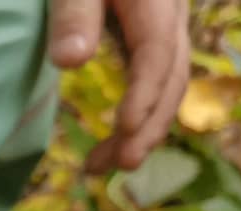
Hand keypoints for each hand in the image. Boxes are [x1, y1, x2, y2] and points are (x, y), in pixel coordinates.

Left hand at [48, 0, 190, 171]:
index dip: (144, 95)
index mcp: (155, 4)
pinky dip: (142, 113)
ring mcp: (165, 30)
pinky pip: (157, 82)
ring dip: (144, 130)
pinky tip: (118, 138)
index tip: (124, 129)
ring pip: (167, 87)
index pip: (156, 56)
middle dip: (148, 127)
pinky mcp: (152, 38)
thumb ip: (73, 16)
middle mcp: (170, 20)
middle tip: (118, 166)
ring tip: (107, 166)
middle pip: (172, 80)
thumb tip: (69, 63)